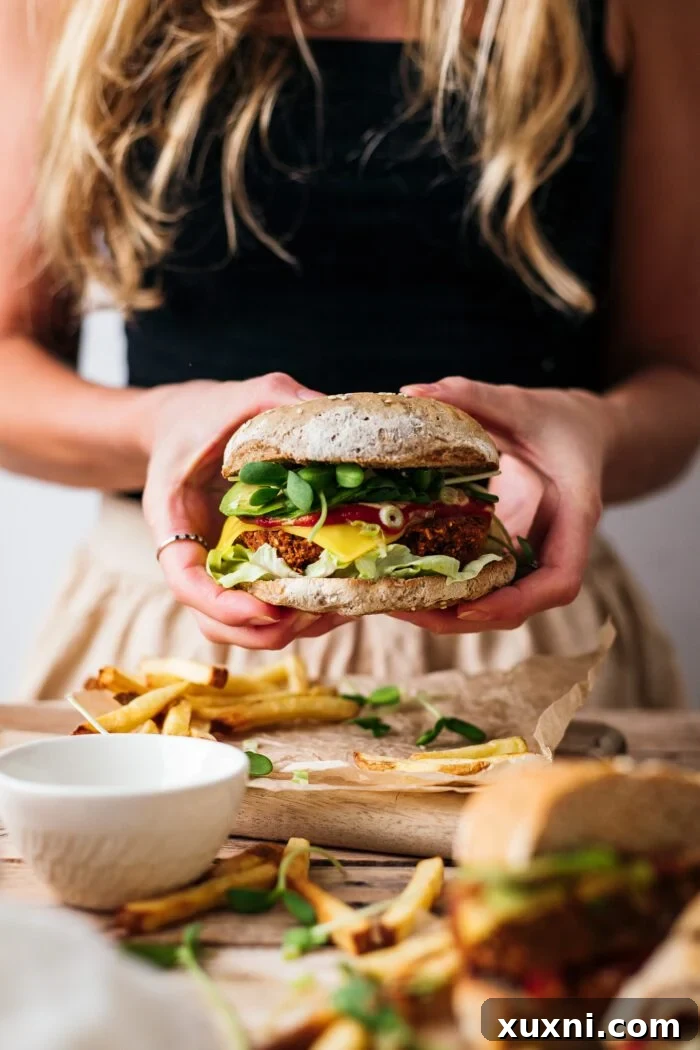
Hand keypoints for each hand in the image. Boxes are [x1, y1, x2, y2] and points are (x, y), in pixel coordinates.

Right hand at [140, 373, 346, 648]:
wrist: (186, 424)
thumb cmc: (203, 413)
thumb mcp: (237, 396)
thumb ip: (272, 397)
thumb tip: (324, 410)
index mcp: (172, 519)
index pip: (184, 581)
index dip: (222, 606)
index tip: (265, 610)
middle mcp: (195, 555)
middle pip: (215, 622)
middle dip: (264, 630)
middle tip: (315, 614)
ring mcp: (222, 567)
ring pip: (245, 625)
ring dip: (289, 629)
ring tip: (336, 611)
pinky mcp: (249, 568)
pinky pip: (268, 606)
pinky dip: (301, 614)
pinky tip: (340, 600)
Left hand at [395, 377, 612, 632]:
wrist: (582, 433)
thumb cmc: (561, 421)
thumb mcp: (522, 404)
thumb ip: (474, 397)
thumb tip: (414, 391)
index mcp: (574, 516)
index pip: (560, 580)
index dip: (518, 601)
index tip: (471, 606)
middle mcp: (552, 547)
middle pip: (518, 606)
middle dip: (465, 616)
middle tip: (407, 608)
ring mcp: (527, 556)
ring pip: (495, 602)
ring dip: (447, 611)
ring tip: (393, 602)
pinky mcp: (504, 554)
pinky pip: (479, 582)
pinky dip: (444, 588)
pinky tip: (401, 580)